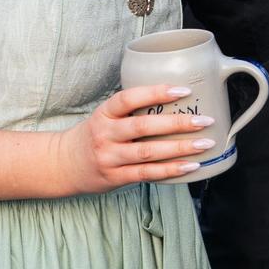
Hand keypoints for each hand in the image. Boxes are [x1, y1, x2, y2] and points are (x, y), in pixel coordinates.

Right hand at [55, 84, 215, 194]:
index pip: (128, 98)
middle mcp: (105, 134)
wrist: (64, 164)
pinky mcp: (115, 177)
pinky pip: (147, 174)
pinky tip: (190, 166)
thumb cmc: (95, 135)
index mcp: (104, 113)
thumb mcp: (105, 116)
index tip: (183, 90)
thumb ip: (132, 111)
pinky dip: (171, 170)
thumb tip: (177, 99)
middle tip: (205, 120)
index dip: (156, 92)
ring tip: (205, 144)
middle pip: (143, 126)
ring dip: (180, 148)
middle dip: (178, 123)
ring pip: (148, 152)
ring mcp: (110, 157)